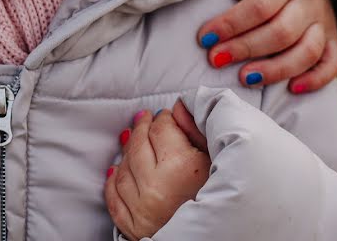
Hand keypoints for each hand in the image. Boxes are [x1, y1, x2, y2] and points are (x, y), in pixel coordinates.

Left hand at [105, 101, 209, 239]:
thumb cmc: (222, 200)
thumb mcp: (218, 162)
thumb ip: (198, 132)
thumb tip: (178, 109)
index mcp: (183, 168)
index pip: (162, 128)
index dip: (163, 118)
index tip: (165, 116)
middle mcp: (158, 187)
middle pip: (139, 144)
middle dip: (142, 127)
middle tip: (144, 119)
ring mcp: (142, 208)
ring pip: (124, 169)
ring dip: (127, 152)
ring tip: (132, 141)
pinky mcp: (133, 227)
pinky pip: (114, 197)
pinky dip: (114, 182)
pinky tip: (117, 171)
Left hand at [196, 0, 336, 92]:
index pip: (259, 5)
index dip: (231, 24)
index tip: (204, 38)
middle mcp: (308, 2)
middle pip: (281, 32)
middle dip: (245, 49)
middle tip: (215, 59)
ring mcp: (322, 23)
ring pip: (307, 52)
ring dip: (276, 70)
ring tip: (245, 78)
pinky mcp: (331, 38)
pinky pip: (332, 63)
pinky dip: (316, 79)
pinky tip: (291, 89)